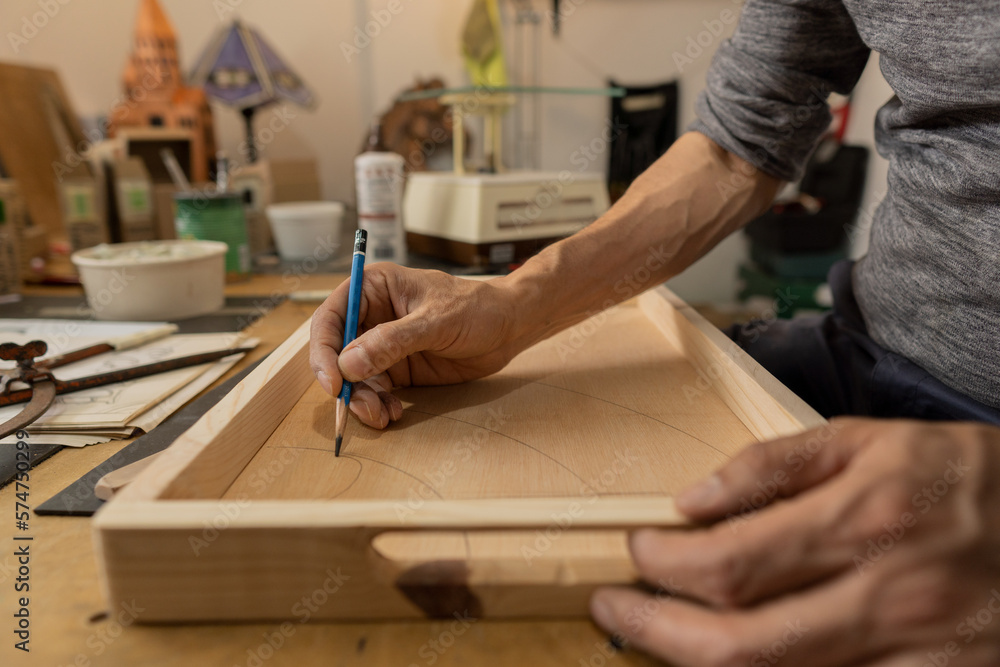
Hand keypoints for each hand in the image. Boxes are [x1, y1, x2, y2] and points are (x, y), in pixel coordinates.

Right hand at [309, 263, 523, 427]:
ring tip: (380, 416)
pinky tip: (392, 414)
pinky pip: (376, 391)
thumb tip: (349, 363)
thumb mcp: (436, 321)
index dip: (324, 349)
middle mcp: (372, 316)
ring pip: (354, 377)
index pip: (331, 317)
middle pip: (337, 352)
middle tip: (357, 406)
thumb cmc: (477, 308)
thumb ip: (393, 341)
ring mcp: (383, 345)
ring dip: (362, 400)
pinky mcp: (398, 369)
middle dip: (343, 383)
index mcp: (374, 289)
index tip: (333, 380)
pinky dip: (379, 405)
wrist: (509, 328)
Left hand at [591, 418, 999, 665]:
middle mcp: (887, 598)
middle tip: (612, 607)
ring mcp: (917, 660)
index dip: (663, 565)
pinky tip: (735, 660)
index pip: (731, 563)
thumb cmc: (963, 476)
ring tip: (660, 633)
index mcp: (865, 521)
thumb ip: (776, 466)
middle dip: (656, 630)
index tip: (636, 549)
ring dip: (699, 662)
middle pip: (740, 646)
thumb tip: (692, 500)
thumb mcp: (871, 440)